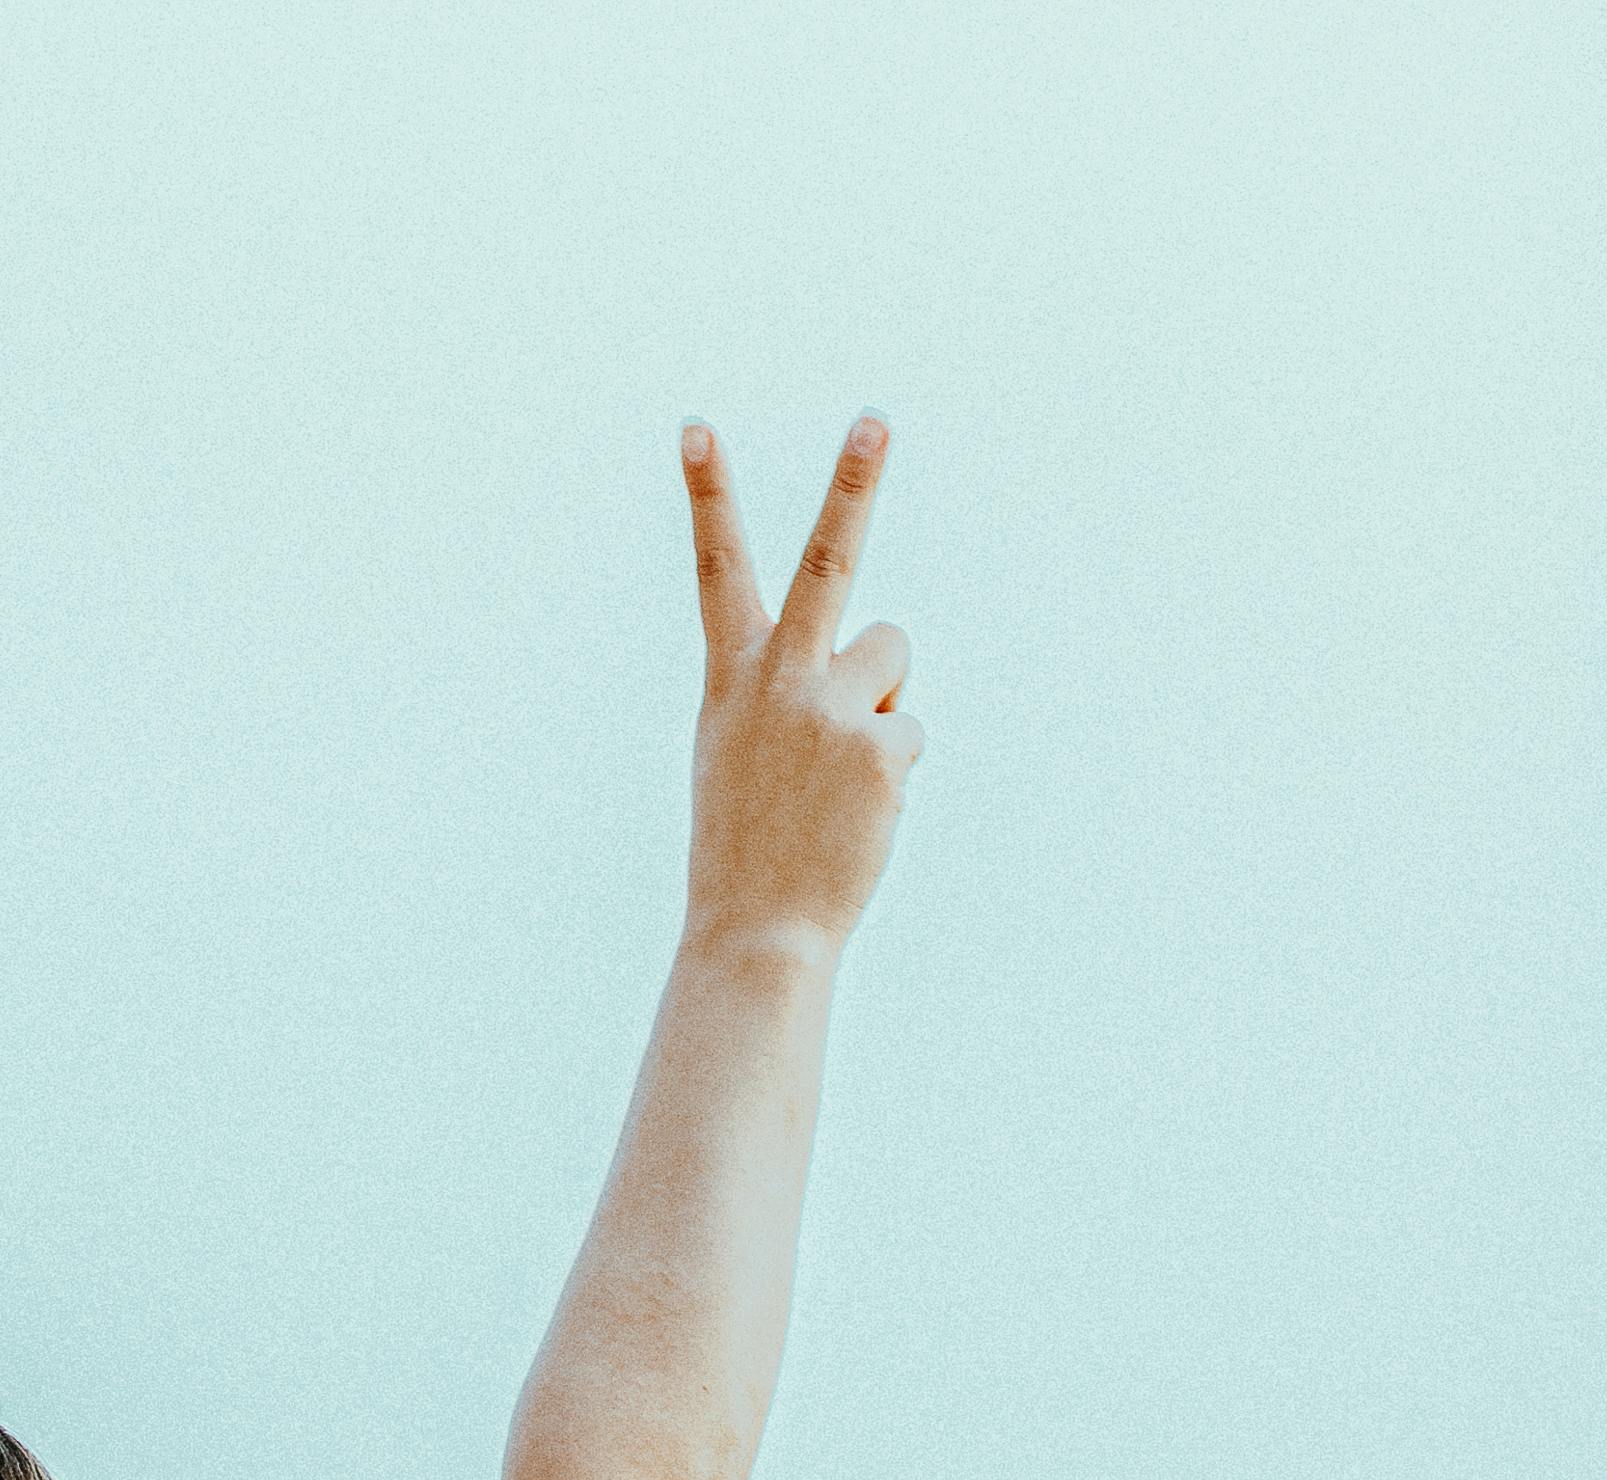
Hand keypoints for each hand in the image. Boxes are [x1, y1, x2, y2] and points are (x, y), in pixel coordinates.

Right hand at [678, 411, 922, 966]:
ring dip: (882, 703)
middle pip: (827, 561)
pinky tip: (856, 815)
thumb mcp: (737, 753)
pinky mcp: (882, 749)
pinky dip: (893, 775)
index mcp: (734, 677)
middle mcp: (781, 680)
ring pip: (893, 657)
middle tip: (874, 419)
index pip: (718, 569)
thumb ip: (784, 690)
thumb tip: (879, 660)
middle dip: (853, 483)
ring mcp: (833, 711)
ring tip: (840, 775)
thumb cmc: (746, 845)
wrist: (757, 934)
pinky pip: (911, 733)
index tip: (695, 428)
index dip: (707, 495)